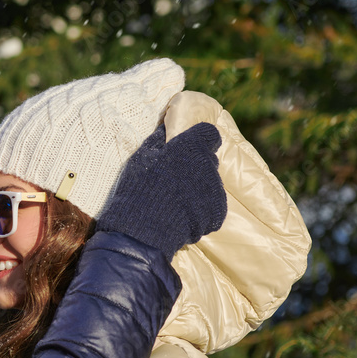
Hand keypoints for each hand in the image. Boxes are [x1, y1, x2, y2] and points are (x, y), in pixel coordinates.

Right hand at [97, 122, 227, 260]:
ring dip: (197, 190)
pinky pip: (211, 206)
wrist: (144, 228)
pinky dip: (200, 210)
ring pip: (210, 185)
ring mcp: (216, 191)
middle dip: (195, 167)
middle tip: (174, 181)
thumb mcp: (142, 157)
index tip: (187, 148)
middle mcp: (210, 166)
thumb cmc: (139, 188)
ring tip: (175, 203)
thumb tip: (167, 128)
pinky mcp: (217, 213)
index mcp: (193, 147)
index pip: (208, 134)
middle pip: (208, 161)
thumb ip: (159, 140)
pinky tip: (181, 216)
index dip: (198, 140)